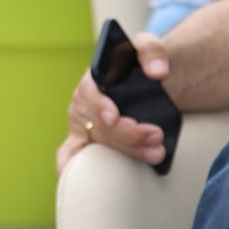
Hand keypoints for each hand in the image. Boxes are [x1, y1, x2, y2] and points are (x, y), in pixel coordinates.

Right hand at [55, 34, 168, 173]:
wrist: (140, 80)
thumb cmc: (139, 64)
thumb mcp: (147, 47)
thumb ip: (153, 52)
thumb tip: (158, 72)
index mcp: (92, 80)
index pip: (92, 94)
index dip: (101, 106)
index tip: (114, 116)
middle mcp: (82, 103)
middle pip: (100, 126)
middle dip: (129, 134)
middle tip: (157, 136)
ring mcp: (82, 125)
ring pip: (99, 145)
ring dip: (127, 152)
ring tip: (156, 153)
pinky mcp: (84, 141)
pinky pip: (71, 156)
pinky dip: (70, 168)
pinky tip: (79, 181)